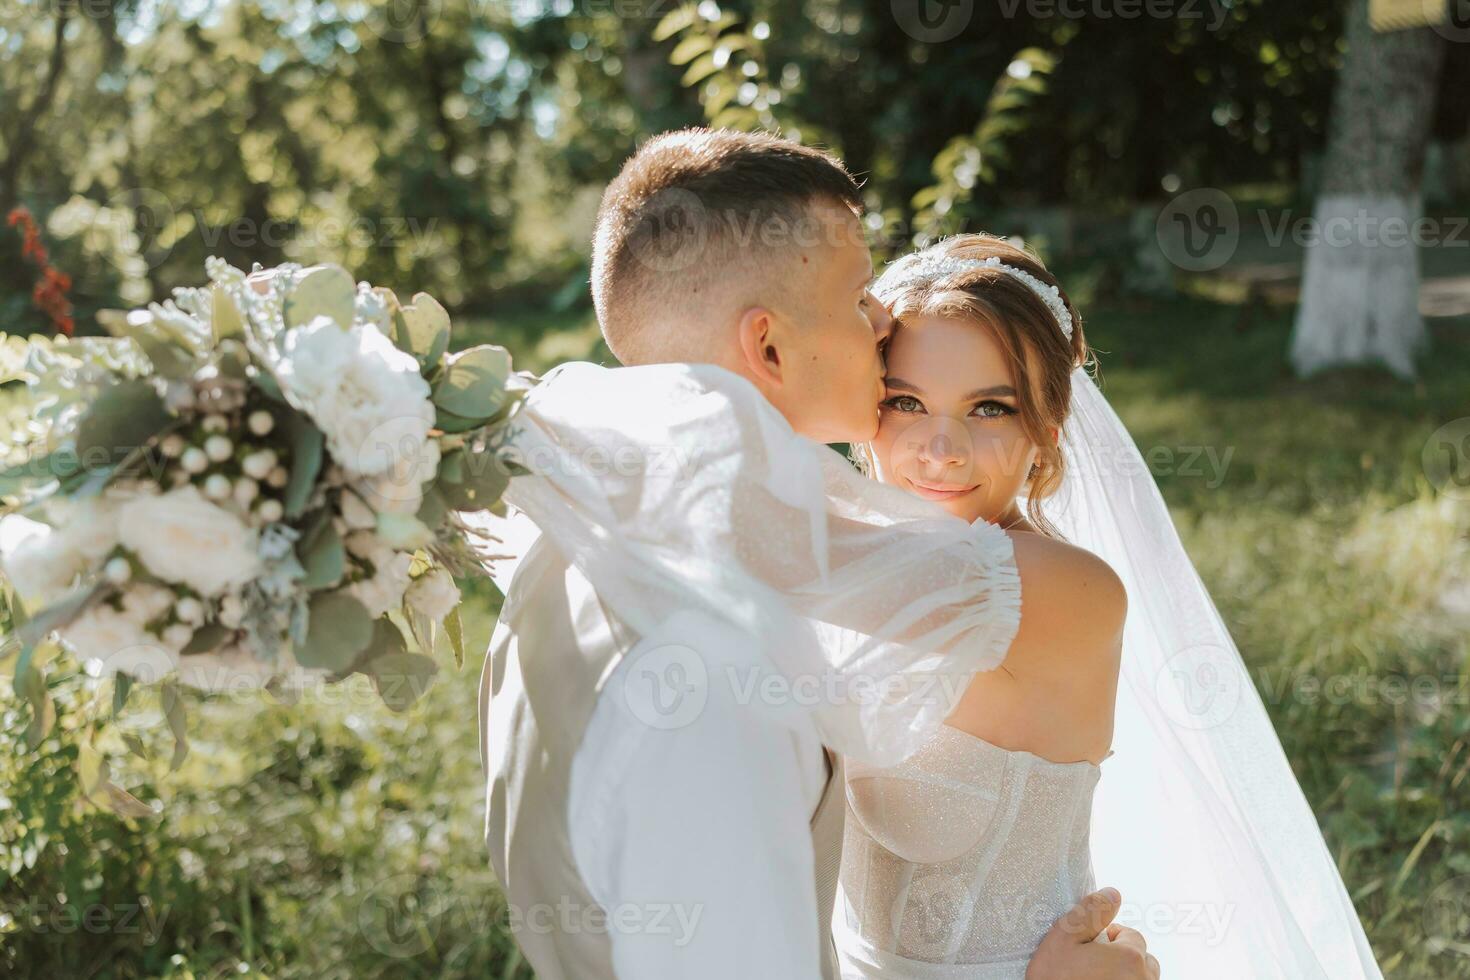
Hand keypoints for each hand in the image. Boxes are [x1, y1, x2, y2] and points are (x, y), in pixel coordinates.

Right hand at [1025, 888, 1159, 979]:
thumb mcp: (1061, 941)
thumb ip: (1089, 913)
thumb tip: (1113, 893)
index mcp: (1130, 957)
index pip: (1131, 936)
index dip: (1107, 939)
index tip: (1087, 951)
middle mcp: (1144, 979)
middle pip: (1142, 961)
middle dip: (1121, 960)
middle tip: (1090, 969)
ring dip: (1124, 978)